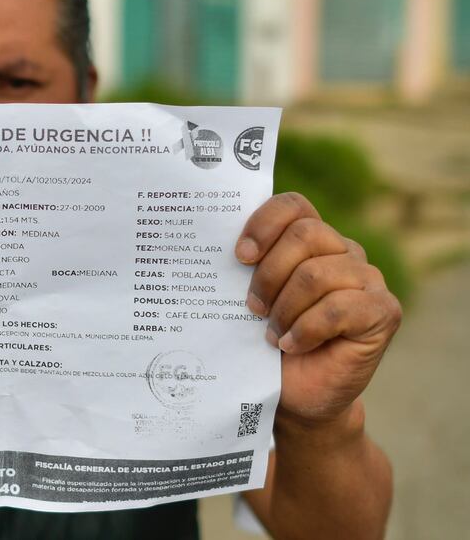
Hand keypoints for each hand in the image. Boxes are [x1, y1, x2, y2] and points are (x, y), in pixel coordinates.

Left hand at [236, 193, 400, 423]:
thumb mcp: (252, 300)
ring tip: (272, 333)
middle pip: (304, 235)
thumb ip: (247, 270)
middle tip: (252, 308)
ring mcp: (368, 280)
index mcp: (311, 240)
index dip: (265, 223)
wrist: (297, 395)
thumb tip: (218, 249)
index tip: (240, 256)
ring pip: (316, 273)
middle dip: (268, 274)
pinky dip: (306, 330)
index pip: (293, 206)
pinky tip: (291, 345)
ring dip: (285, 308)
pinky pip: (338, 308)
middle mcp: (343, 252)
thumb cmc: (269, 343)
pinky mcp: (384, 311)